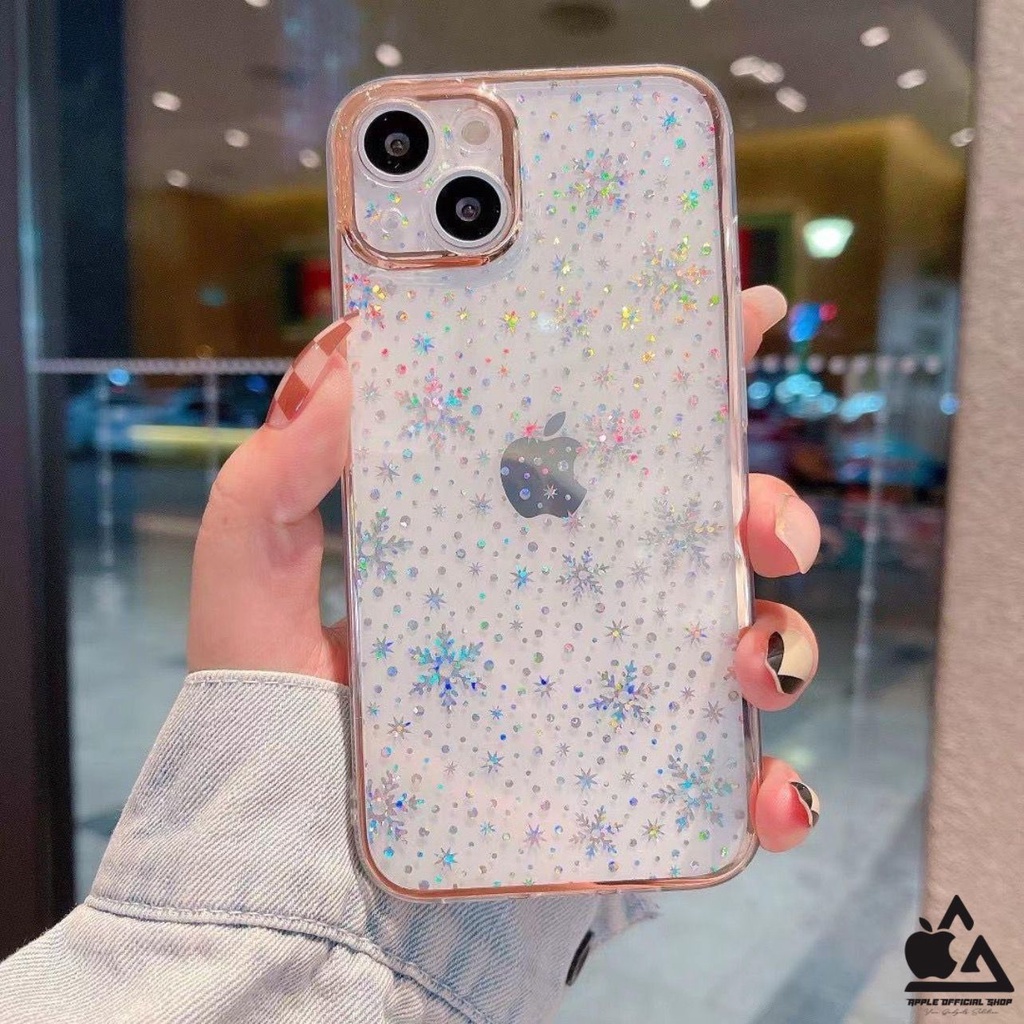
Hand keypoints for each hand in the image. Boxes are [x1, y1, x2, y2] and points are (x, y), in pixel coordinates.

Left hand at [188, 286, 821, 853]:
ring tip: (752, 661)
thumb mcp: (254, 561)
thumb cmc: (263, 699)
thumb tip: (357, 350)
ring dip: (780, 642)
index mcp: (508, 529)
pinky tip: (767, 800)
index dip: (686, 377)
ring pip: (736, 644)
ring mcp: (607, 692)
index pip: (609, 439)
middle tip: (764, 526)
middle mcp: (572, 600)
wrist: (283, 856)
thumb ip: (285, 462)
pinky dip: (772, 792)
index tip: (748, 316)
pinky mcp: (621, 787)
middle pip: (702, 535)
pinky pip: (722, 788)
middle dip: (762, 511)